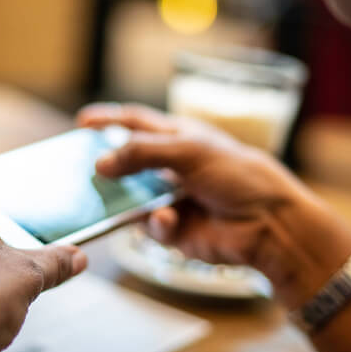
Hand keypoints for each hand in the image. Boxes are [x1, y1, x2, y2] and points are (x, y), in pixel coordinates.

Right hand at [78, 104, 350, 309]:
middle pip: (128, 164)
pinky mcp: (176, 231)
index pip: (138, 123)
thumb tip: (100, 164)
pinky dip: (157, 224)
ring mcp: (173, 200)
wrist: (269, 224)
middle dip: (106, 168)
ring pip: (131, 200)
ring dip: (125, 200)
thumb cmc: (238, 175)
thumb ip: (141, 152)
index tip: (82, 122)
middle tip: (80, 170)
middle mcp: (173, 168)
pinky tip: (170, 220)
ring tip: (111, 198)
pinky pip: (150, 227)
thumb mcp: (189, 150)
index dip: (110, 120)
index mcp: (180, 138)